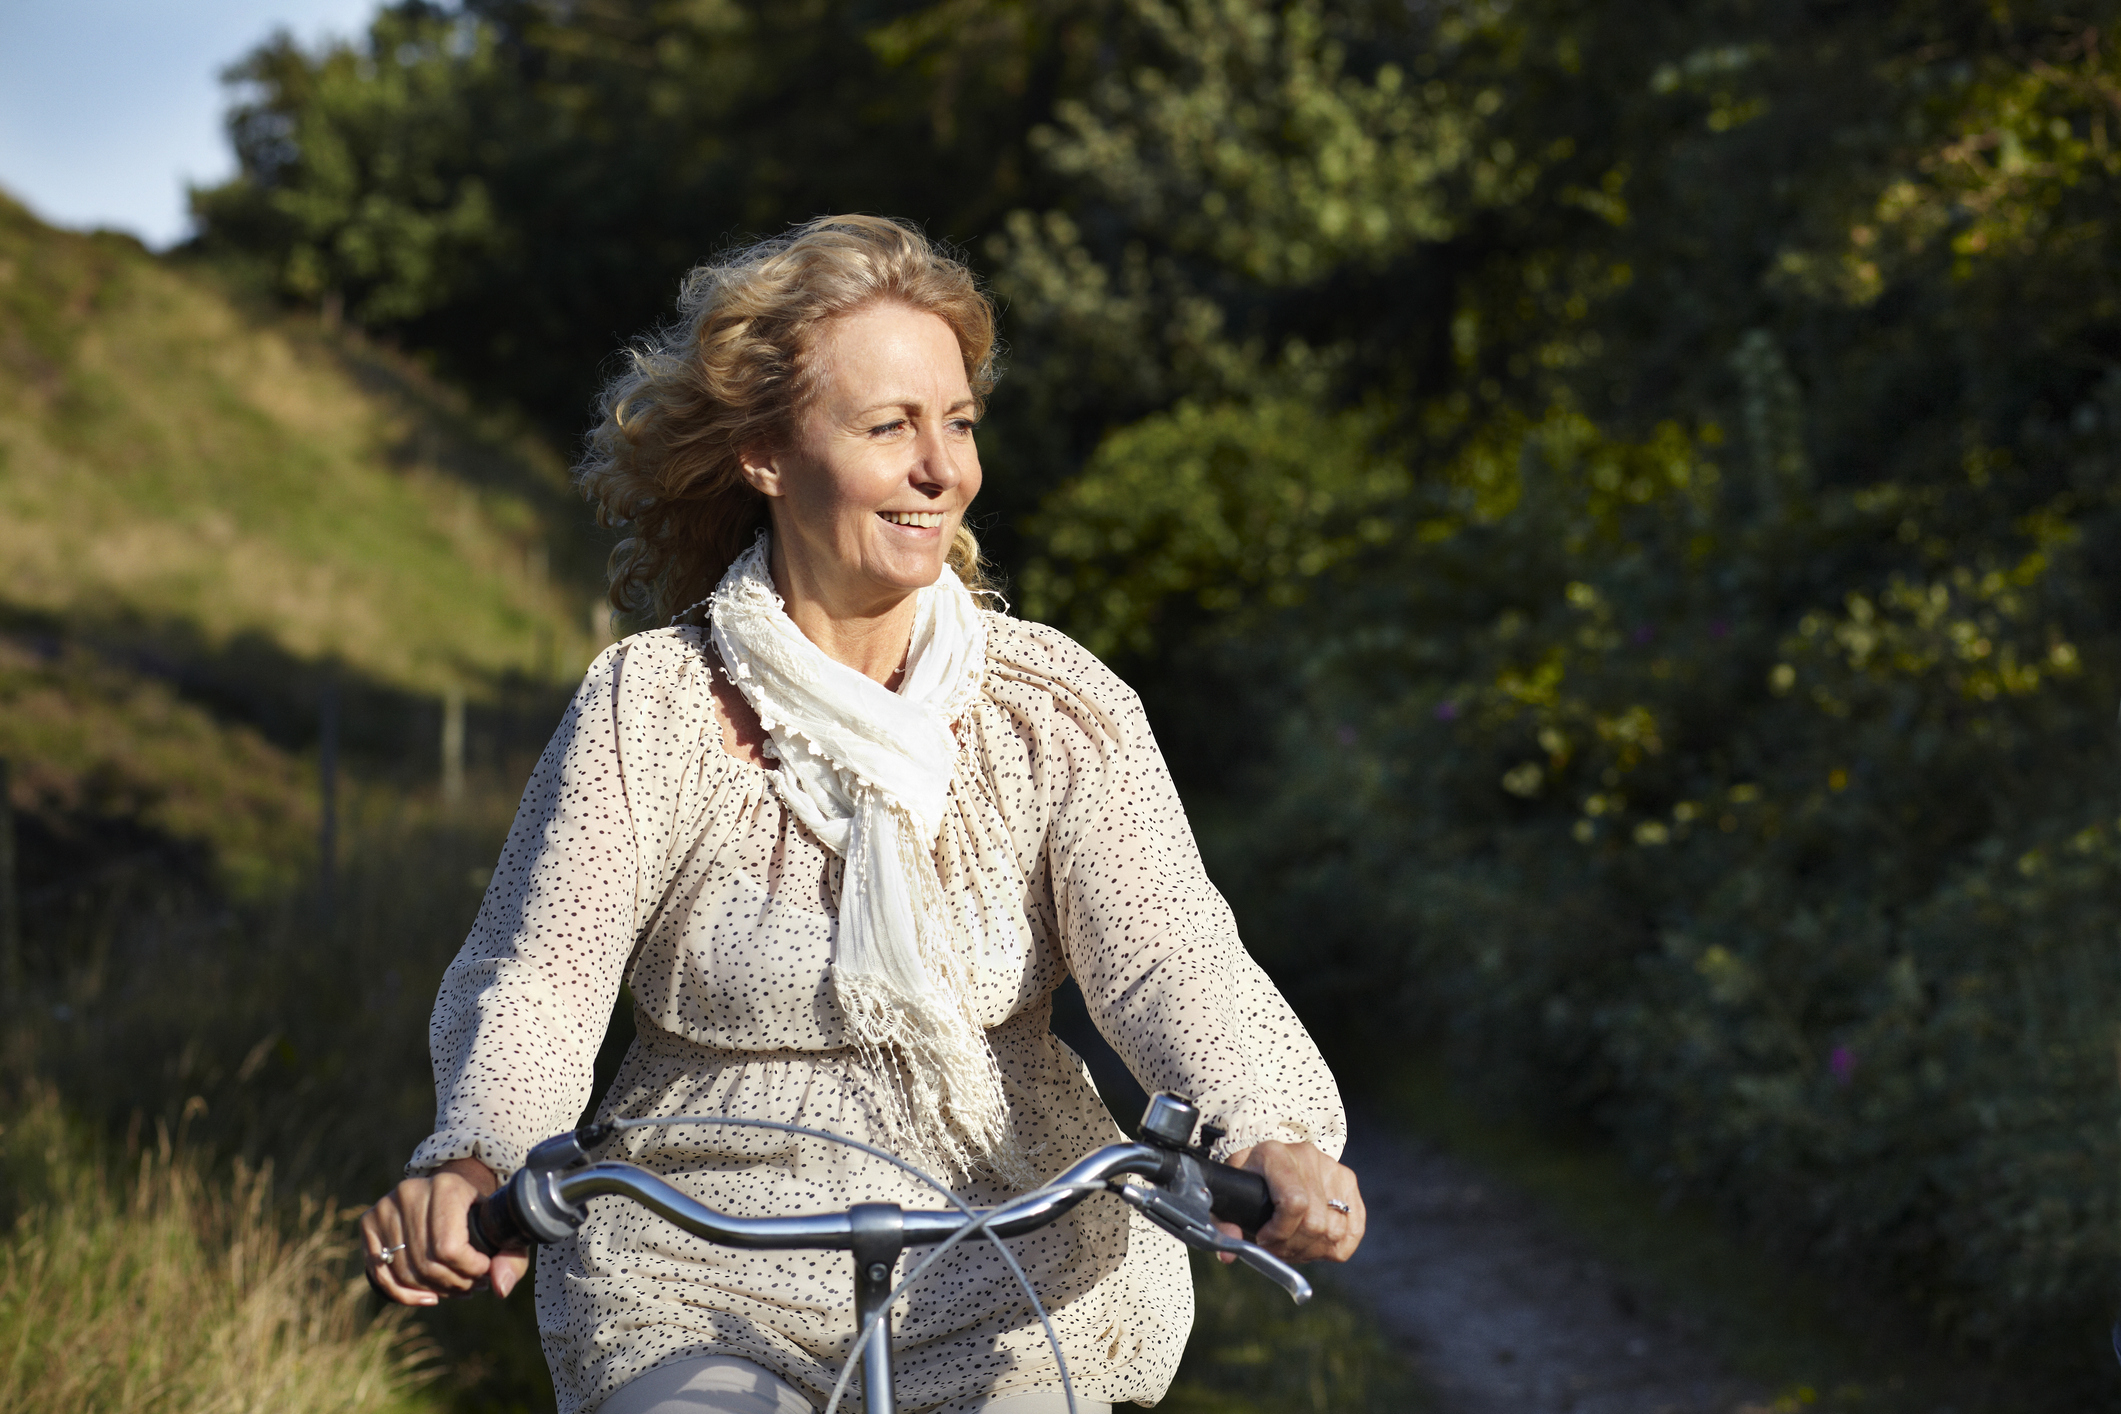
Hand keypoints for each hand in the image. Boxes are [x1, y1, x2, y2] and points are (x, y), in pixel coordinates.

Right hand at [359, 1157, 528, 1303]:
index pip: (450, 1249)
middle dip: (454, 1285)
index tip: (484, 1272)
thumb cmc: (479, 1214)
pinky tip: (428, 1297)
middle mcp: (410, 1192)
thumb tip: (500, 1289)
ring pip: (406, 1272)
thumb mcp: (502, 1229)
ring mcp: (385, 1207)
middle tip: (472, 1287)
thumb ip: (511, 1258)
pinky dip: (405, 1294)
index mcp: (446, 1186)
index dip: (469, 1271)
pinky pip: (380, 1273)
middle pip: (428, 1264)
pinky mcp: (368, 1223)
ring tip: (456, 1290)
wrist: (449, 1192)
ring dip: (434, 1291)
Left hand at [1215, 1140, 1363, 1264]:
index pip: (1294, 1203)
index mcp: (1274, 1155)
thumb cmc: (1249, 1179)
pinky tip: (1314, 1245)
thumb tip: (1227, 1257)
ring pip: (1334, 1231)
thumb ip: (1225, 1223)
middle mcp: (1307, 1157)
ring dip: (1311, 1250)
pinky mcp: (1349, 1182)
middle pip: (1315, 1223)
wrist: (1272, 1157)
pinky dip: (1333, 1248)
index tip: (1264, 1239)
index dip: (1280, 1232)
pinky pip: (1352, 1231)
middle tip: (1277, 1248)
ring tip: (1292, 1246)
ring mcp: (1332, 1168)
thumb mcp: (1231, 1195)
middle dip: (1293, 1246)